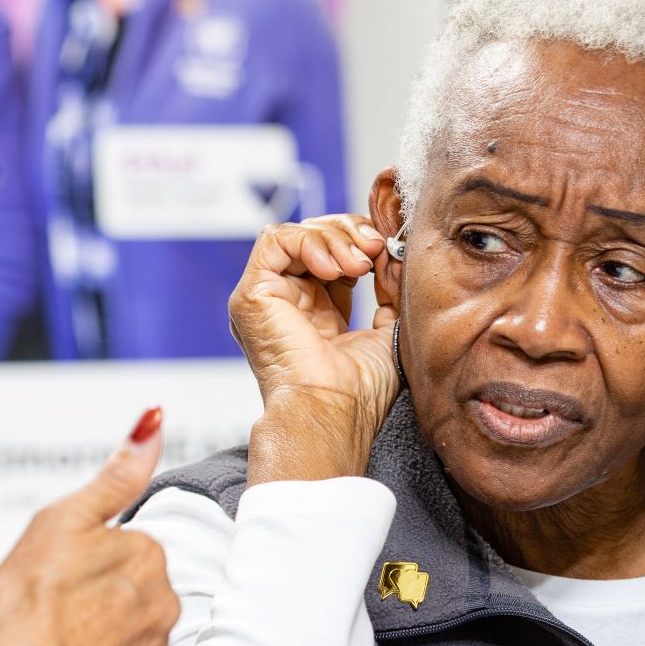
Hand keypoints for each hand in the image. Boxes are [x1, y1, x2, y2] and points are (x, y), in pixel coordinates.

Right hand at [0, 412, 179, 645]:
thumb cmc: (33, 601)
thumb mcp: (65, 518)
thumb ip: (116, 476)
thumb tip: (154, 422)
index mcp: (149, 556)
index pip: (124, 545)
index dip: (85, 556)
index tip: (60, 570)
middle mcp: (163, 604)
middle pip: (128, 586)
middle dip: (96, 592)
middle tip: (54, 603)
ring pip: (124, 627)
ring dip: (96, 629)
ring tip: (56, 635)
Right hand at [227, 215, 398, 482]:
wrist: (333, 412)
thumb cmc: (359, 391)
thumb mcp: (389, 329)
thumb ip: (390, 288)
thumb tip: (392, 250)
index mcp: (316, 313)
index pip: (334, 254)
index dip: (360, 241)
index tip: (387, 249)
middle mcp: (287, 302)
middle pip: (315, 238)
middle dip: (349, 233)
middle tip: (375, 248)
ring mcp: (266, 298)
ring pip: (296, 234)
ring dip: (335, 238)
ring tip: (359, 264)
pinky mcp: (251, 294)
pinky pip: (275, 239)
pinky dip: (310, 243)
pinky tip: (335, 269)